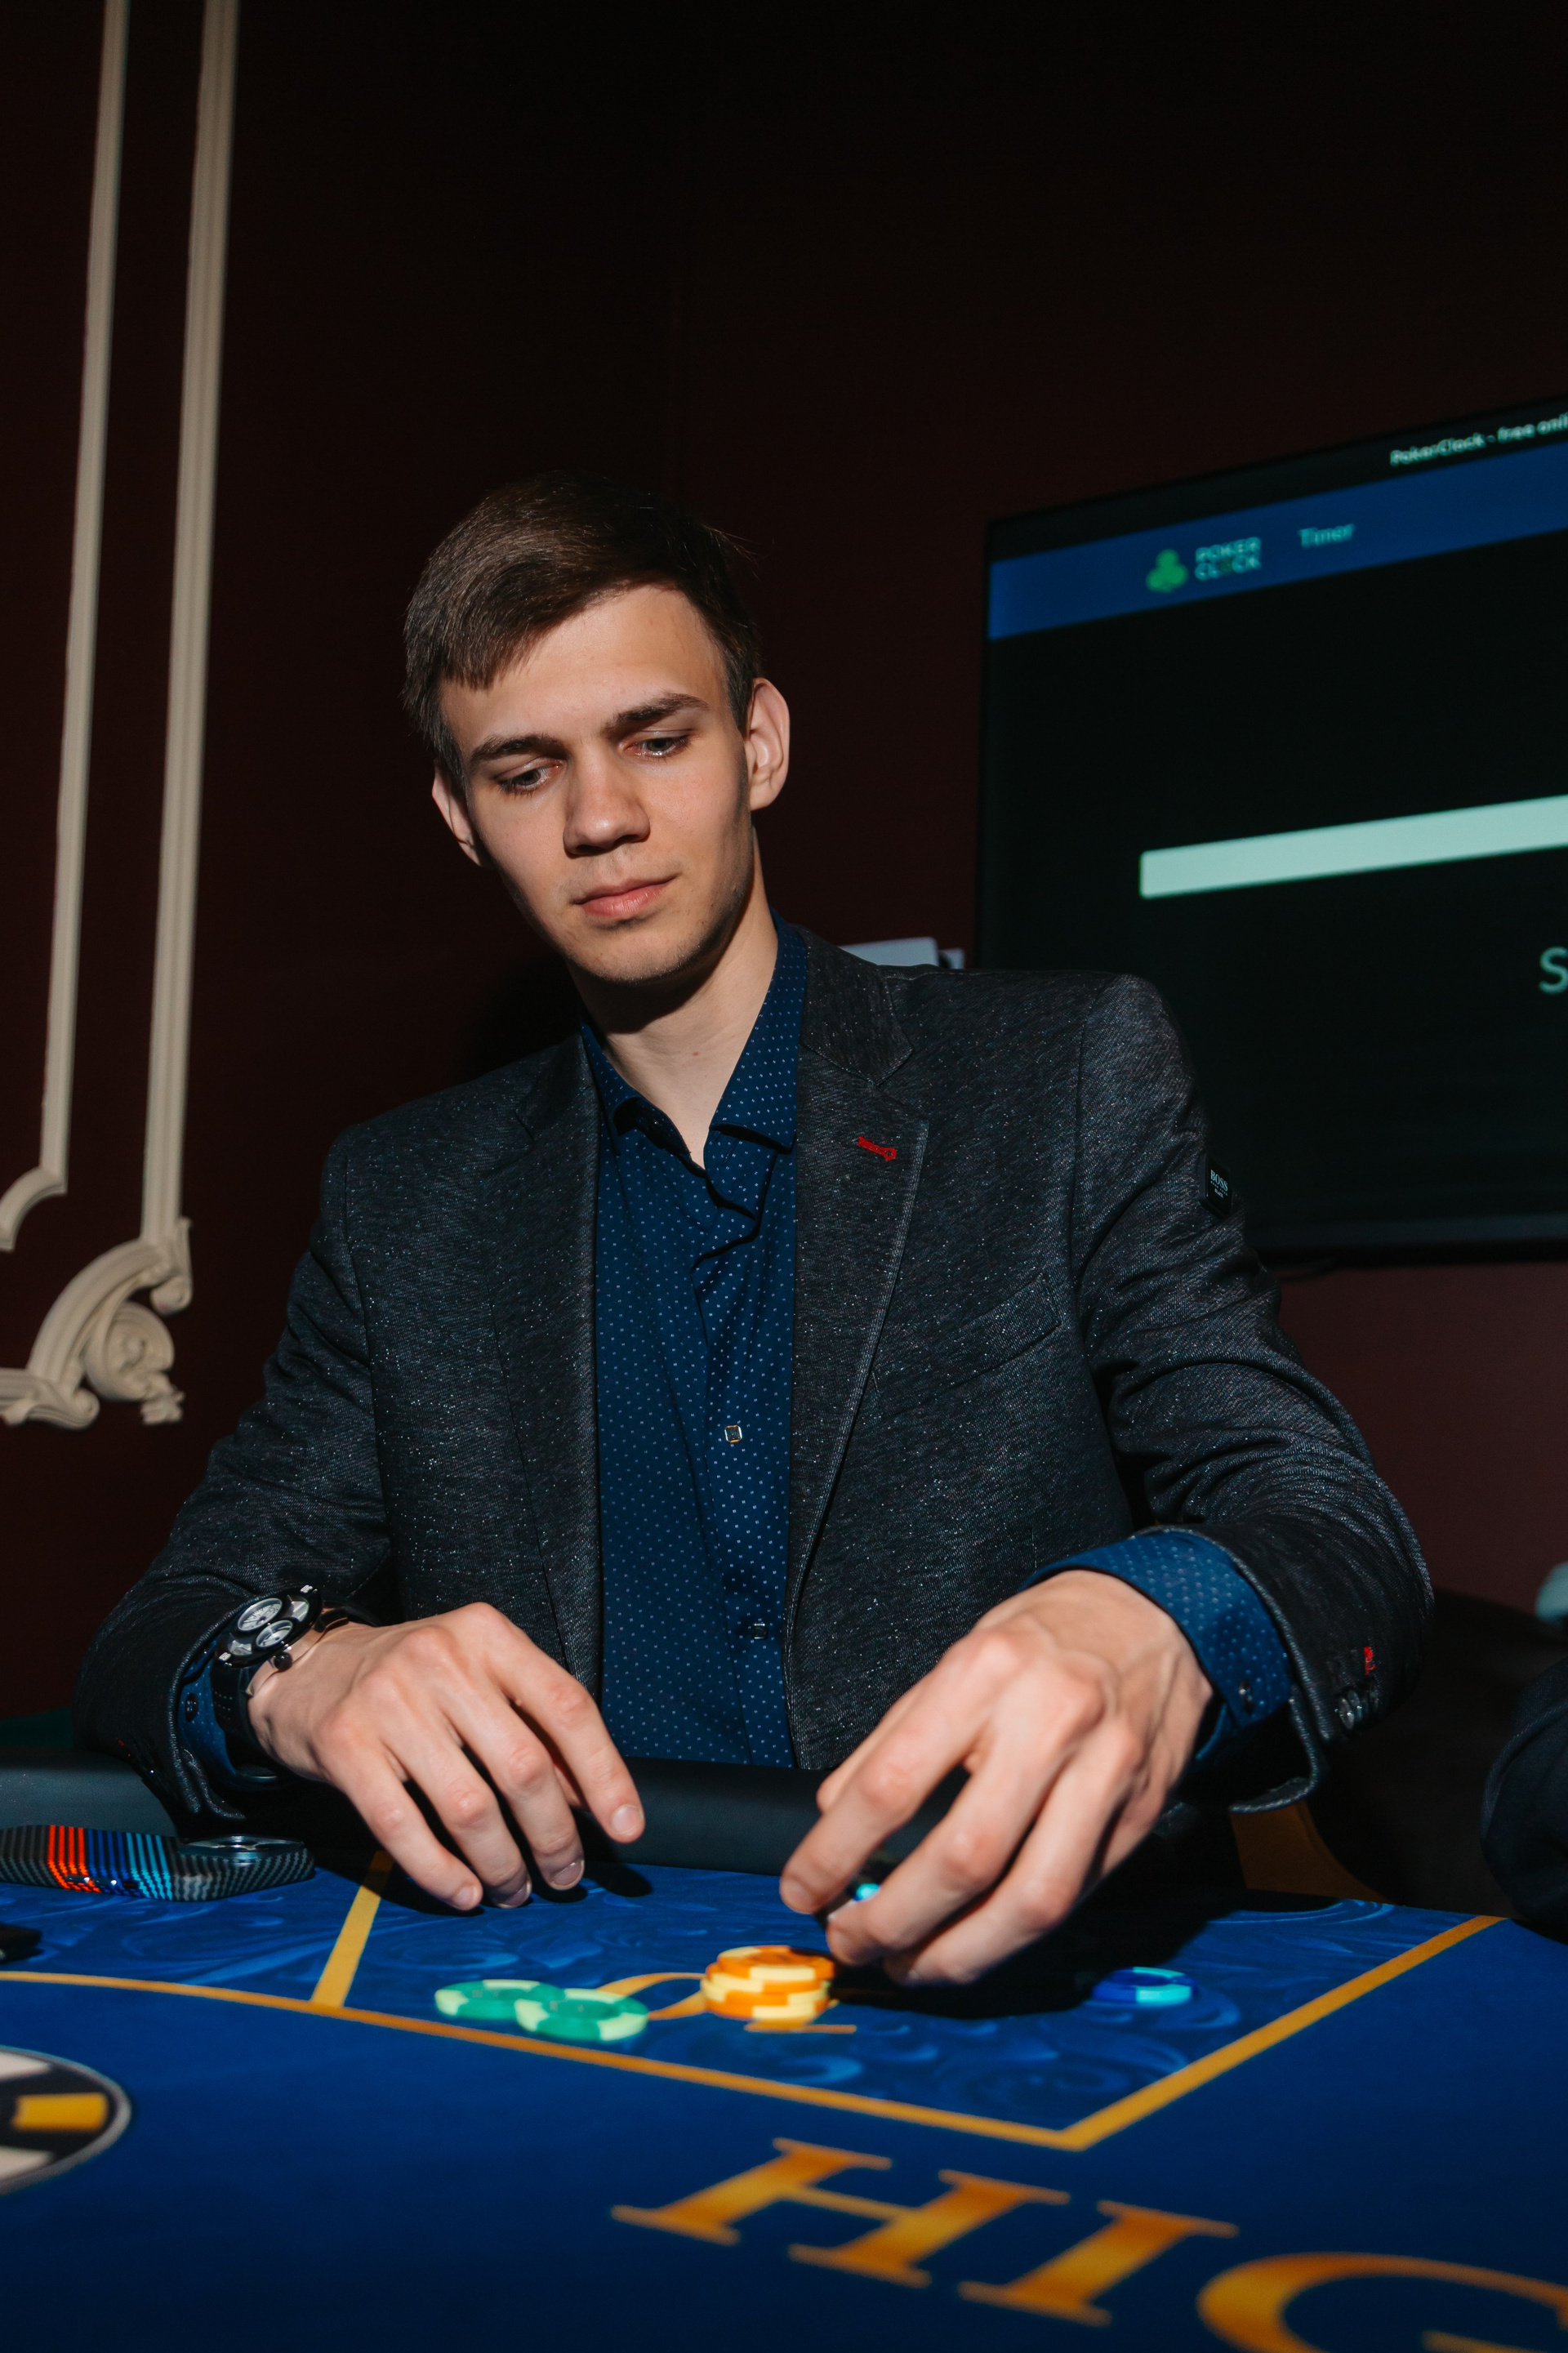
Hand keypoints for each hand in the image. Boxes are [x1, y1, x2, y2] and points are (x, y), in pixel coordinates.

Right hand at [246, 1602, 643, 1911]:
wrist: (309, 1670)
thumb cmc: (412, 1683)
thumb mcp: (479, 1678)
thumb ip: (533, 1725)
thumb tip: (590, 1799)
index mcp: (488, 1636)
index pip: (567, 1707)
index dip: (605, 1773)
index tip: (626, 1828)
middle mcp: (442, 1660)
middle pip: (523, 1767)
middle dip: (554, 1837)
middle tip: (564, 1875)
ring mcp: (389, 1701)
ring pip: (469, 1808)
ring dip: (502, 1865)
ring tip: (514, 1890)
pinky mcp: (345, 1745)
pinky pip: (403, 1829)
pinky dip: (441, 1873)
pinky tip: (463, 1893)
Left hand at [778, 1570, 1210, 1984]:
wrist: (1155, 1618)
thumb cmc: (1043, 1640)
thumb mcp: (958, 1658)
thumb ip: (897, 1737)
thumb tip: (835, 1821)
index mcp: (985, 1673)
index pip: (892, 1783)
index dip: (836, 1853)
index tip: (803, 1889)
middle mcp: (1050, 1723)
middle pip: (964, 1858)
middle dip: (894, 1921)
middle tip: (852, 1943)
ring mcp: (1105, 1775)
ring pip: (1031, 1900)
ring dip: (958, 1955)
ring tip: (910, 1966)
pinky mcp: (1140, 1815)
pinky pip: (1074, 1898)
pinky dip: (1014, 1936)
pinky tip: (975, 1942)